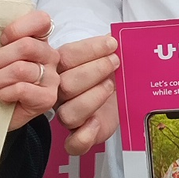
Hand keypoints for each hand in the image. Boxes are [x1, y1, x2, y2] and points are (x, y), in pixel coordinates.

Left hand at [0, 10, 59, 130]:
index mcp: (40, 39)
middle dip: (1, 57)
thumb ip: (1, 36)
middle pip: (26, 45)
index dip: (18, 28)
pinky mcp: (48, 98)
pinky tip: (3, 95)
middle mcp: (50, 56)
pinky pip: (22, 89)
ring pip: (21, 69)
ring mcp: (52, 77)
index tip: (2, 40)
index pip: (41, 20)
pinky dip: (5, 92)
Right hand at [55, 35, 120, 155]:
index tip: (112, 43)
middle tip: (114, 62)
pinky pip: (73, 144)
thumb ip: (109, 45)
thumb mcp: (109, 55)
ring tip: (110, 86)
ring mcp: (68, 115)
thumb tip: (118, 33)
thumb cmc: (109, 72)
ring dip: (93, 98)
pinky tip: (97, 122)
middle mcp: (60, 93)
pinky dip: (85, 136)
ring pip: (69, 113)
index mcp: (61, 69)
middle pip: (66, 84)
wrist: (117, 97)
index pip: (67, 56)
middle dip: (94, 71)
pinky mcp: (79, 137)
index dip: (89, 49)